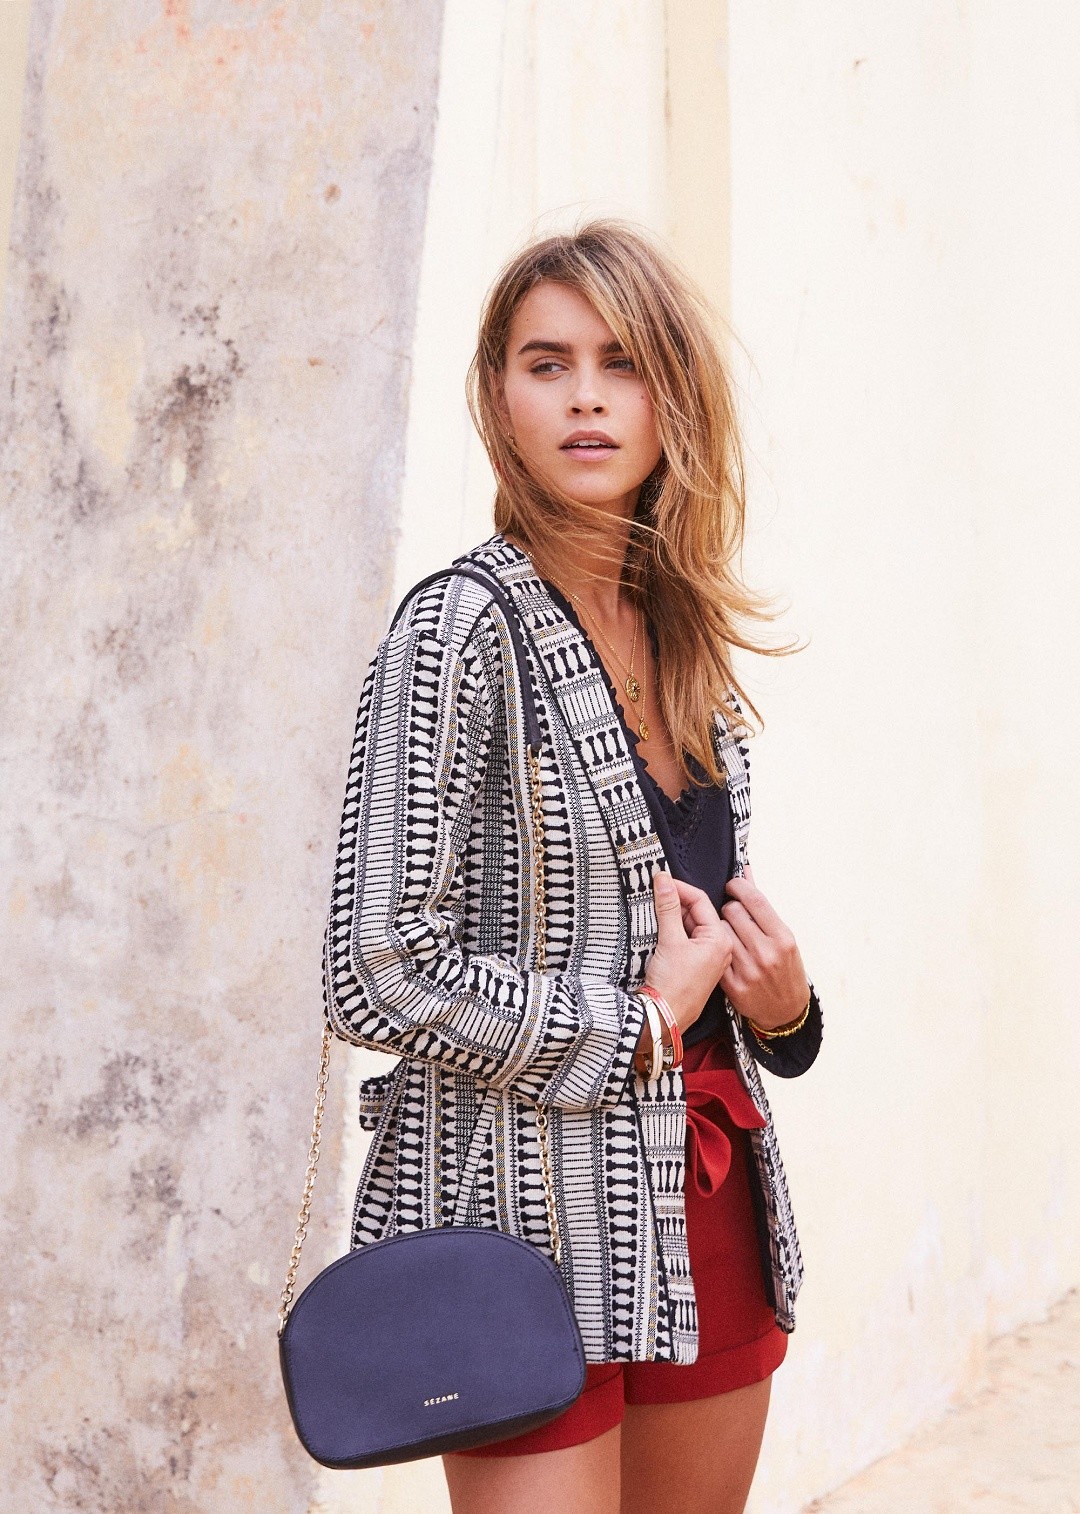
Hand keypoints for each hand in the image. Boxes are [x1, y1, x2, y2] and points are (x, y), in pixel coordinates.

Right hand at [642, 868, 734, 1034]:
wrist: (664, 1018)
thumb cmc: (673, 986)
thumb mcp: (669, 940)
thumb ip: (667, 907)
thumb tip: (664, 880)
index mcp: (720, 940)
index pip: (701, 901)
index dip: (679, 888)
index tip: (660, 880)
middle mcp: (720, 948)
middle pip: (697, 912)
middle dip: (676, 902)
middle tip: (654, 893)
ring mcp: (709, 957)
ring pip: (692, 926)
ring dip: (673, 916)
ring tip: (654, 910)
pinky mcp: (697, 966)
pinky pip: (688, 940)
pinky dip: (675, 931)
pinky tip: (660, 929)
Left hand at [719, 865, 810, 1030]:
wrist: (786, 1011)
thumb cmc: (786, 969)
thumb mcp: (782, 936)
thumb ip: (761, 905)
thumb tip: (745, 871)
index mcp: (783, 938)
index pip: (754, 900)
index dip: (738, 886)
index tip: (732, 885)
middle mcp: (767, 953)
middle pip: (732, 912)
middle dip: (728, 908)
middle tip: (730, 913)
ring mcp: (749, 970)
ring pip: (719, 931)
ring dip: (718, 926)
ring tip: (725, 932)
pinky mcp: (733, 985)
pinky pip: (714, 953)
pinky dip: (712, 946)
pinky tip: (714, 946)